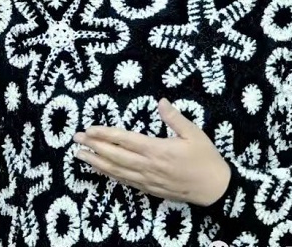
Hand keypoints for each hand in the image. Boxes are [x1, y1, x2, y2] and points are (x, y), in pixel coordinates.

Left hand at [72, 98, 230, 206]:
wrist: (215, 189)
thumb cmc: (205, 159)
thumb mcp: (194, 133)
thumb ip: (175, 118)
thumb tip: (161, 101)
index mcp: (157, 149)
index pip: (124, 140)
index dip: (105, 135)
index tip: (89, 129)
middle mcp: (148, 166)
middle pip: (114, 156)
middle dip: (93, 147)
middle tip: (76, 139)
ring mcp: (147, 179)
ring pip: (116, 171)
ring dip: (95, 162)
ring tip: (79, 155)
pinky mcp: (149, 189)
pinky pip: (124, 181)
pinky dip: (109, 175)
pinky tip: (100, 170)